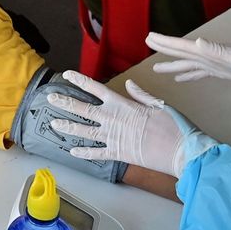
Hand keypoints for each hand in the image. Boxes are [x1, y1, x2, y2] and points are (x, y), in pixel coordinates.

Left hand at [46, 71, 218, 177]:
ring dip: (68, 126)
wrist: (180, 152)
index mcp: (122, 104)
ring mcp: (113, 138)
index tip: (68, 75)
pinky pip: (96, 153)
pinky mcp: (117, 154)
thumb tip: (129, 85)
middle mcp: (112, 119)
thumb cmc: (174, 127)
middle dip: (65, 103)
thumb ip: (141, 95)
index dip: (80, 81)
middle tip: (50, 98)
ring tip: (53, 124)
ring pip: (84, 131)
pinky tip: (72, 152)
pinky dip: (84, 153)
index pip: (96, 89)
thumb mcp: (159, 105)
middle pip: (83, 109)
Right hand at [147, 32, 230, 86]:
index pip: (185, 46)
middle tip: (147, 42)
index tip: (149, 37)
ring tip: (158, 68)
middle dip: (166, 48)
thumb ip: (218, 51)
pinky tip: (182, 78)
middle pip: (184, 52)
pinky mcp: (224, 71)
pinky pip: (201, 72)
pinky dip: (189, 74)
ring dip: (174, 64)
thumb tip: (197, 41)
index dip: (167, 42)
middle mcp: (213, 55)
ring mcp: (218, 63)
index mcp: (214, 52)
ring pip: (189, 63)